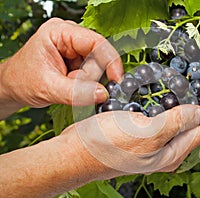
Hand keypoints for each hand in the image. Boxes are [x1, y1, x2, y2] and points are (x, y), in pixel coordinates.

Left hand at [0, 18, 122, 114]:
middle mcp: (69, 36)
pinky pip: (93, 73)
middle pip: (98, 57)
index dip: (110, 62)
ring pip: (97, 67)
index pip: (96, 42)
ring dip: (86, 82)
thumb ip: (76, 92)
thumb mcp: (48, 87)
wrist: (14, 88)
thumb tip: (103, 94)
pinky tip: (70, 84)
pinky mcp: (78, 59)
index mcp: (59, 32)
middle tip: (70, 84)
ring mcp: (74, 47)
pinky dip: (85, 84)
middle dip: (89, 77)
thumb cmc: (21, 80)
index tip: (116, 81)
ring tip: (65, 84)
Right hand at [65, 88, 199, 178]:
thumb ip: (175, 123)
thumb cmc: (106, 145)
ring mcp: (156, 143)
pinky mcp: (145, 135)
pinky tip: (179, 99)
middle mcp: (168, 150)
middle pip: (199, 128)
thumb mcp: (144, 133)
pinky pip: (170, 120)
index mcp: (171, 152)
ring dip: (198, 106)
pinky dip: (179, 107)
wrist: (77, 152)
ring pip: (185, 123)